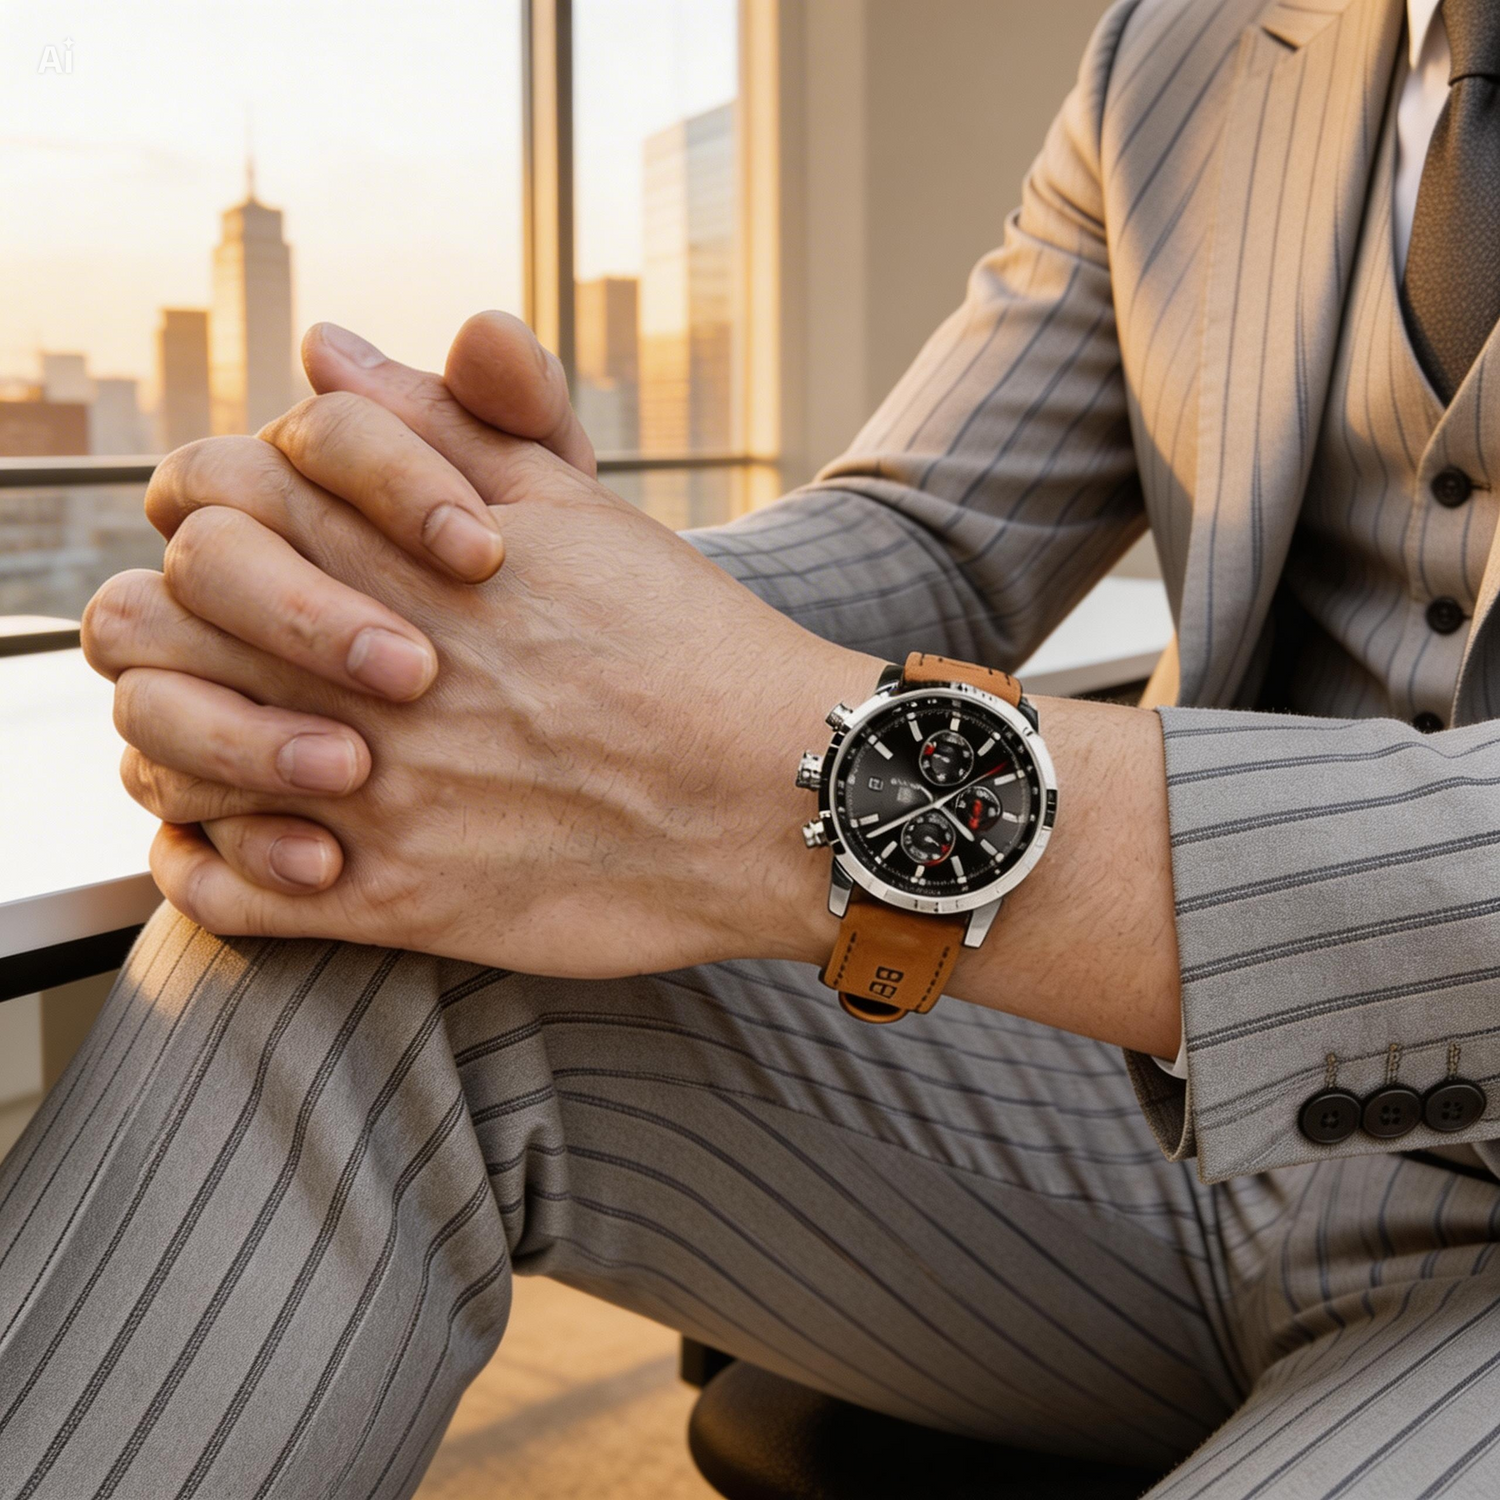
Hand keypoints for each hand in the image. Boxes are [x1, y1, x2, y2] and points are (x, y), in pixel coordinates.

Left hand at [83, 318, 877, 975]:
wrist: (772, 787)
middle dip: (173, 626)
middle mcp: (368, 673)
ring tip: (227, 743)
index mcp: (403, 563)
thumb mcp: (573, 507)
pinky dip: (203, 868)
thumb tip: (327, 348)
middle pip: (163, 622)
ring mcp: (377, 793)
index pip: (217, 502)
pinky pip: (229, 894)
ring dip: (174, 741)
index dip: (220, 520)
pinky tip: (237, 844)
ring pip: (171, 756)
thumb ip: (442, 422)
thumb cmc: (686, 642)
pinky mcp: (402, 901)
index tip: (264, 553)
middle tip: (218, 649)